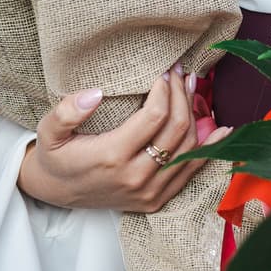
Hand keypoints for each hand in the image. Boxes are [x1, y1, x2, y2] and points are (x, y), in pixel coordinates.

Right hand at [17, 65, 229, 212]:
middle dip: (182, 95)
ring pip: (188, 149)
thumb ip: (67, 111)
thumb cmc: (55, 156)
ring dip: (195, 114)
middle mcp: (135, 177)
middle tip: (179, 72)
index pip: (154, 116)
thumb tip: (95, 93)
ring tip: (190, 86)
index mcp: (111, 157)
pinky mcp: (156, 200)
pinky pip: (191, 172)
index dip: (164, 89)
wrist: (55, 193)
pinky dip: (209, 149)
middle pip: (176, 129)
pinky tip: (222, 129)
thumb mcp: (49, 132)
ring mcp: (149, 192)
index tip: (162, 70)